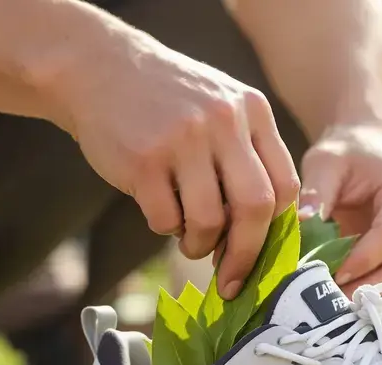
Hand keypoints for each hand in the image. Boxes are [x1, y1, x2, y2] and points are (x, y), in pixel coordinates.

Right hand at [48, 32, 299, 298]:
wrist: (96, 67)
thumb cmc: (166, 103)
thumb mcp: (220, 107)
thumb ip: (249, 154)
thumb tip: (264, 233)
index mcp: (252, 111)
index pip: (285, 186)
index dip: (275, 230)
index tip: (261, 253)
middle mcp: (223, 121)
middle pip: (255, 207)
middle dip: (246, 254)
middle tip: (232, 279)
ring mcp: (183, 139)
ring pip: (209, 221)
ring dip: (200, 245)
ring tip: (189, 239)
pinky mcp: (144, 159)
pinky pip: (166, 219)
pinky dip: (165, 228)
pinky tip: (160, 212)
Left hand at [298, 124, 381, 294]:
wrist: (367, 152)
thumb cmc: (347, 154)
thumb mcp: (326, 162)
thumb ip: (316, 192)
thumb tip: (301, 224)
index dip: (365, 258)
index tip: (334, 274)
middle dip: (367, 289)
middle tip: (330, 304)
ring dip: (368, 298)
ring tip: (332, 307)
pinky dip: (370, 296)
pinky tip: (340, 301)